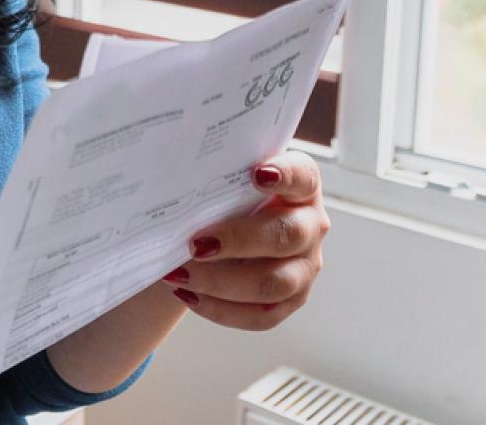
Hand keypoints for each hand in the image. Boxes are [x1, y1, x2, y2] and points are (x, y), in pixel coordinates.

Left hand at [160, 149, 326, 330]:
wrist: (224, 230)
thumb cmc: (228, 197)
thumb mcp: (227, 178)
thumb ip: (216, 170)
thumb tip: (174, 175)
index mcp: (302, 186)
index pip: (303, 176)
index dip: (284, 176)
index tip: (256, 174)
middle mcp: (310, 226)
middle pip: (287, 235)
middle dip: (238, 240)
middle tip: (196, 244)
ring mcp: (305, 267)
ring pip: (274, 283)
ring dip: (222, 281)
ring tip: (180, 274)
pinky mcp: (290, 301)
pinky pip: (261, 316)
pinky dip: (221, 309)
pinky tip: (189, 294)